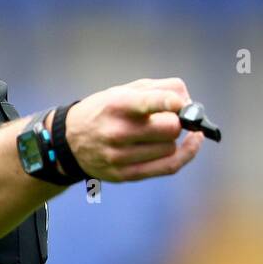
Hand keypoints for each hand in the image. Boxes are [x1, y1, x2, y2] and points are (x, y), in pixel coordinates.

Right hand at [63, 78, 203, 181]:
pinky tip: (192, 143)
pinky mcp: (125, 174)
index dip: (169, 102)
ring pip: (170, 148)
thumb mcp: (122, 90)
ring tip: (160, 132)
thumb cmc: (104, 111)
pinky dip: (186, 154)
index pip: (146, 103)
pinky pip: (168, 167)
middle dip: (177, 121)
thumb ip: (159, 89)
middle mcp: (116, 132)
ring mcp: (120, 156)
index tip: (182, 104)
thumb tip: (189, 102)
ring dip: (172, 138)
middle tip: (172, 117)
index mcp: (115, 105)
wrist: (69, 141)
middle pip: (169, 128)